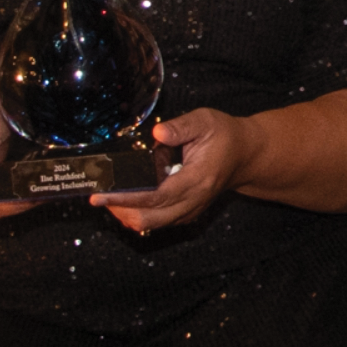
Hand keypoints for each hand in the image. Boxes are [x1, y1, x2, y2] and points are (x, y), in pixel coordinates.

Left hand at [92, 107, 253, 233]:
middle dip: (120, 211)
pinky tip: (127, 201)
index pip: (155, 197)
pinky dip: (139, 215)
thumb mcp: (206, 121)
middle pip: (150, 219)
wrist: (246, 155)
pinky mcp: (187, 214)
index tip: (100, 194)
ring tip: (110, 197)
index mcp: (197, 179)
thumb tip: (157, 132)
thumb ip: (181, 126)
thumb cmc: (225, 136)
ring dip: (127, 215)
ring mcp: (191, 210)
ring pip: (152, 225)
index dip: (125, 198)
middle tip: (100, 196)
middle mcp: (194, 200)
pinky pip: (158, 223)